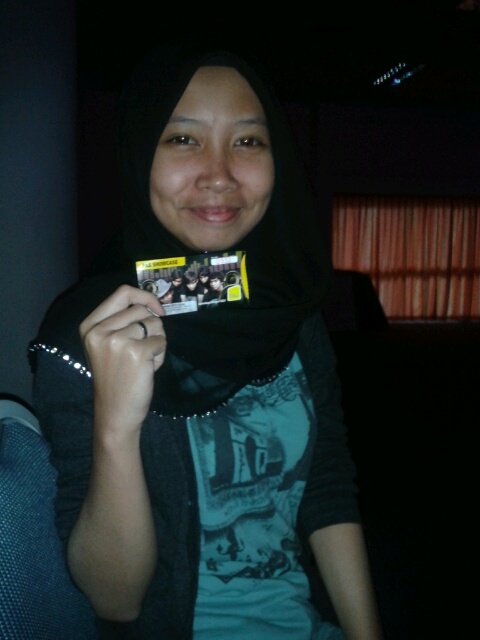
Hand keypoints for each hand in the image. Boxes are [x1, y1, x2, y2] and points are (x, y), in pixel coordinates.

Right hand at [79, 285, 165, 431]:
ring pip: (154, 324)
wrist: (115, 413)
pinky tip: (148, 369)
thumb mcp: (107, 345)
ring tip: (143, 361)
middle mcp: (99, 331)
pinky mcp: (136, 353)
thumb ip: (122, 322)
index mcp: (89, 326)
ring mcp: (117, 341)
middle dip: (152, 327)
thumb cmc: (115, 379)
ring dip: (157, 342)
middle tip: (143, 350)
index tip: (157, 310)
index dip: (145, 297)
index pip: (123, 293)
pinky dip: (160, 355)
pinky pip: (160, 341)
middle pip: (142, 309)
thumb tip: (152, 304)